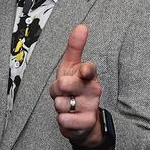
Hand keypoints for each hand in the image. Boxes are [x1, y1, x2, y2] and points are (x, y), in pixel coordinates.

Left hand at [49, 24, 103, 147]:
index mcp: (89, 75)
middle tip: (63, 90)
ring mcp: (90, 106)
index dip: (85, 70)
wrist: (84, 120)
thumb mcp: (71, 67)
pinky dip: (62, 119)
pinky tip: (68, 117)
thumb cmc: (74, 89)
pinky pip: (64, 119)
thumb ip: (75, 47)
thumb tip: (82, 26)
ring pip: (59, 102)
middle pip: (65, 84)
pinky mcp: (85, 123)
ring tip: (66, 105)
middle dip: (57, 87)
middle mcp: (92, 90)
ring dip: (58, 104)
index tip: (84, 71)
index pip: (89, 69)